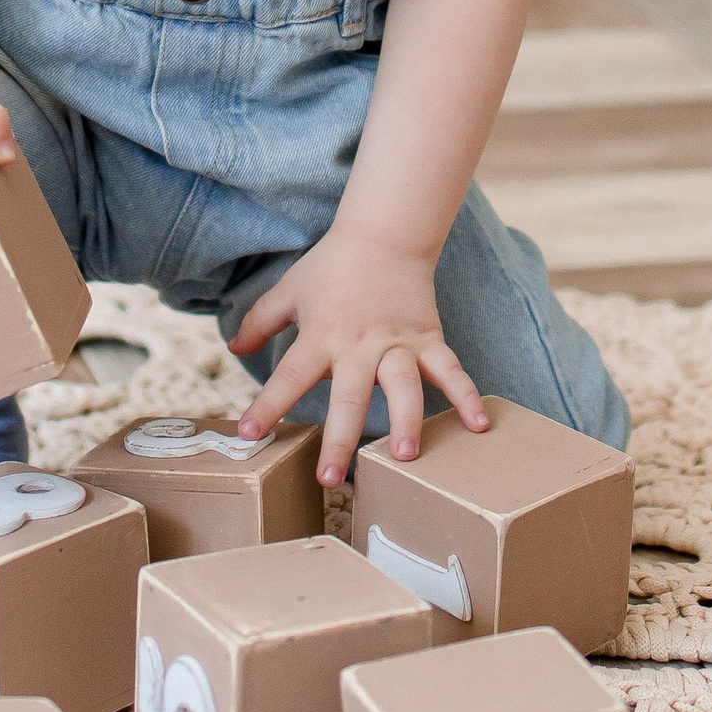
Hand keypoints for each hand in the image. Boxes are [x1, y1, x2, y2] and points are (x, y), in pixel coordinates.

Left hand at [231, 226, 490, 487]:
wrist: (384, 233)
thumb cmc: (332, 266)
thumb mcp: (289, 291)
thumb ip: (260, 321)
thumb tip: (232, 348)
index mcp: (321, 336)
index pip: (289, 376)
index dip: (268, 404)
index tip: (248, 433)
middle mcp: (359, 346)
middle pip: (349, 396)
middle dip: (341, 439)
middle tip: (332, 478)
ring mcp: (397, 344)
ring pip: (403, 387)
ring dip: (406, 421)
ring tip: (405, 455)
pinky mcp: (427, 339)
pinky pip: (449, 370)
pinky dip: (466, 396)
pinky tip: (479, 424)